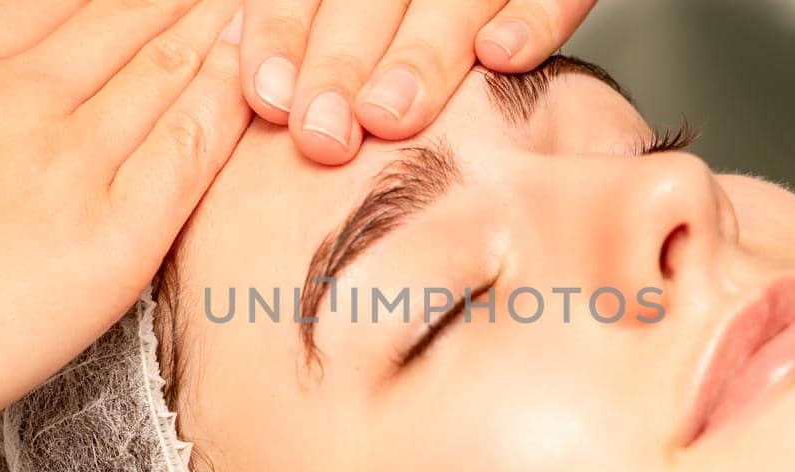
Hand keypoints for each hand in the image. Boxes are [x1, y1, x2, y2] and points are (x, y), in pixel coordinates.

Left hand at [235, 0, 596, 163]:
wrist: (465, 1)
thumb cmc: (388, 25)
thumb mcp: (345, 19)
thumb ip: (308, 37)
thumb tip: (262, 109)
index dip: (280, 32)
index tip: (268, 99)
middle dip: (341, 60)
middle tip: (323, 136)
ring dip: (421, 52)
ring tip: (390, 117)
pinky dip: (532, 17)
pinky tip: (501, 58)